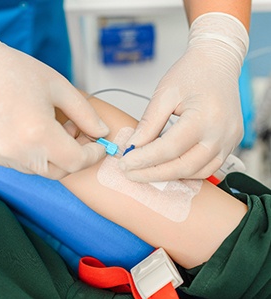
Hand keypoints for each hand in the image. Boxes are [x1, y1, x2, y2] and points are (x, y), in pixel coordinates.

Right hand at [0, 24, 108, 178]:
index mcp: (36, 132)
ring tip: (54, 128)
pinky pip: (24, 164)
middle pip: (61, 171)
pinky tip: (36, 133)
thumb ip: (86, 114)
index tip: (101, 145)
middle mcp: (17, 150)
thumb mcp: (60, 87)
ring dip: (57, 156)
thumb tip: (102, 132)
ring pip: (43, 170)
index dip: (94, 155)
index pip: (76, 161)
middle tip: (77, 132)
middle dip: (77, 156)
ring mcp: (1, 155)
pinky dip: (38, 155)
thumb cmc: (17, 71)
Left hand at [120, 13, 248, 181]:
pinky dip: (185, 172)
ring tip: (145, 172)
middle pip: (183, 166)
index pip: (169, 148)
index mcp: (204, 117)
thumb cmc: (192, 72)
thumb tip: (134, 147)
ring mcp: (229, 141)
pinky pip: (207, 168)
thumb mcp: (164, 94)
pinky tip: (167, 168)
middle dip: (153, 174)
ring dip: (168, 176)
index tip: (125, 164)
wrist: (218, 63)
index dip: (144, 159)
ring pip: (196, 172)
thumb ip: (149, 124)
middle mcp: (221, 134)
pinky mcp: (231, 144)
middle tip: (131, 174)